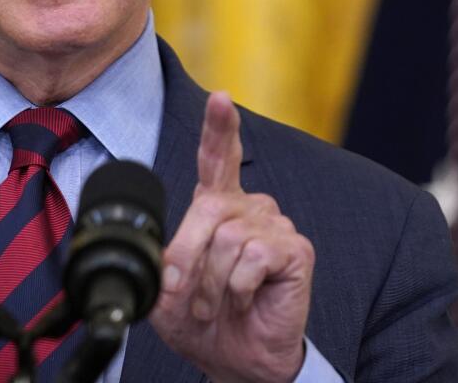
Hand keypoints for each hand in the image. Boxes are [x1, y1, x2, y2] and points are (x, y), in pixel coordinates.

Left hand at [150, 93, 314, 382]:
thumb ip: (162, 263)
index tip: (221, 99)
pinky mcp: (295, 251)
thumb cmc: (203, 318)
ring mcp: (274, 226)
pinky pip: (253, 257)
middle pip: (208, 209)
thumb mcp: (167, 289)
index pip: (218, 157)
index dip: (219, 127)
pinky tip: (245, 300)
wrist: (235, 358)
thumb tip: (163, 261)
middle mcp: (248, 208)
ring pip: (228, 237)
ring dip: (211, 281)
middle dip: (187, 255)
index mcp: (218, 205)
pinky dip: (238, 287)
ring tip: (217, 304)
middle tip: (183, 293)